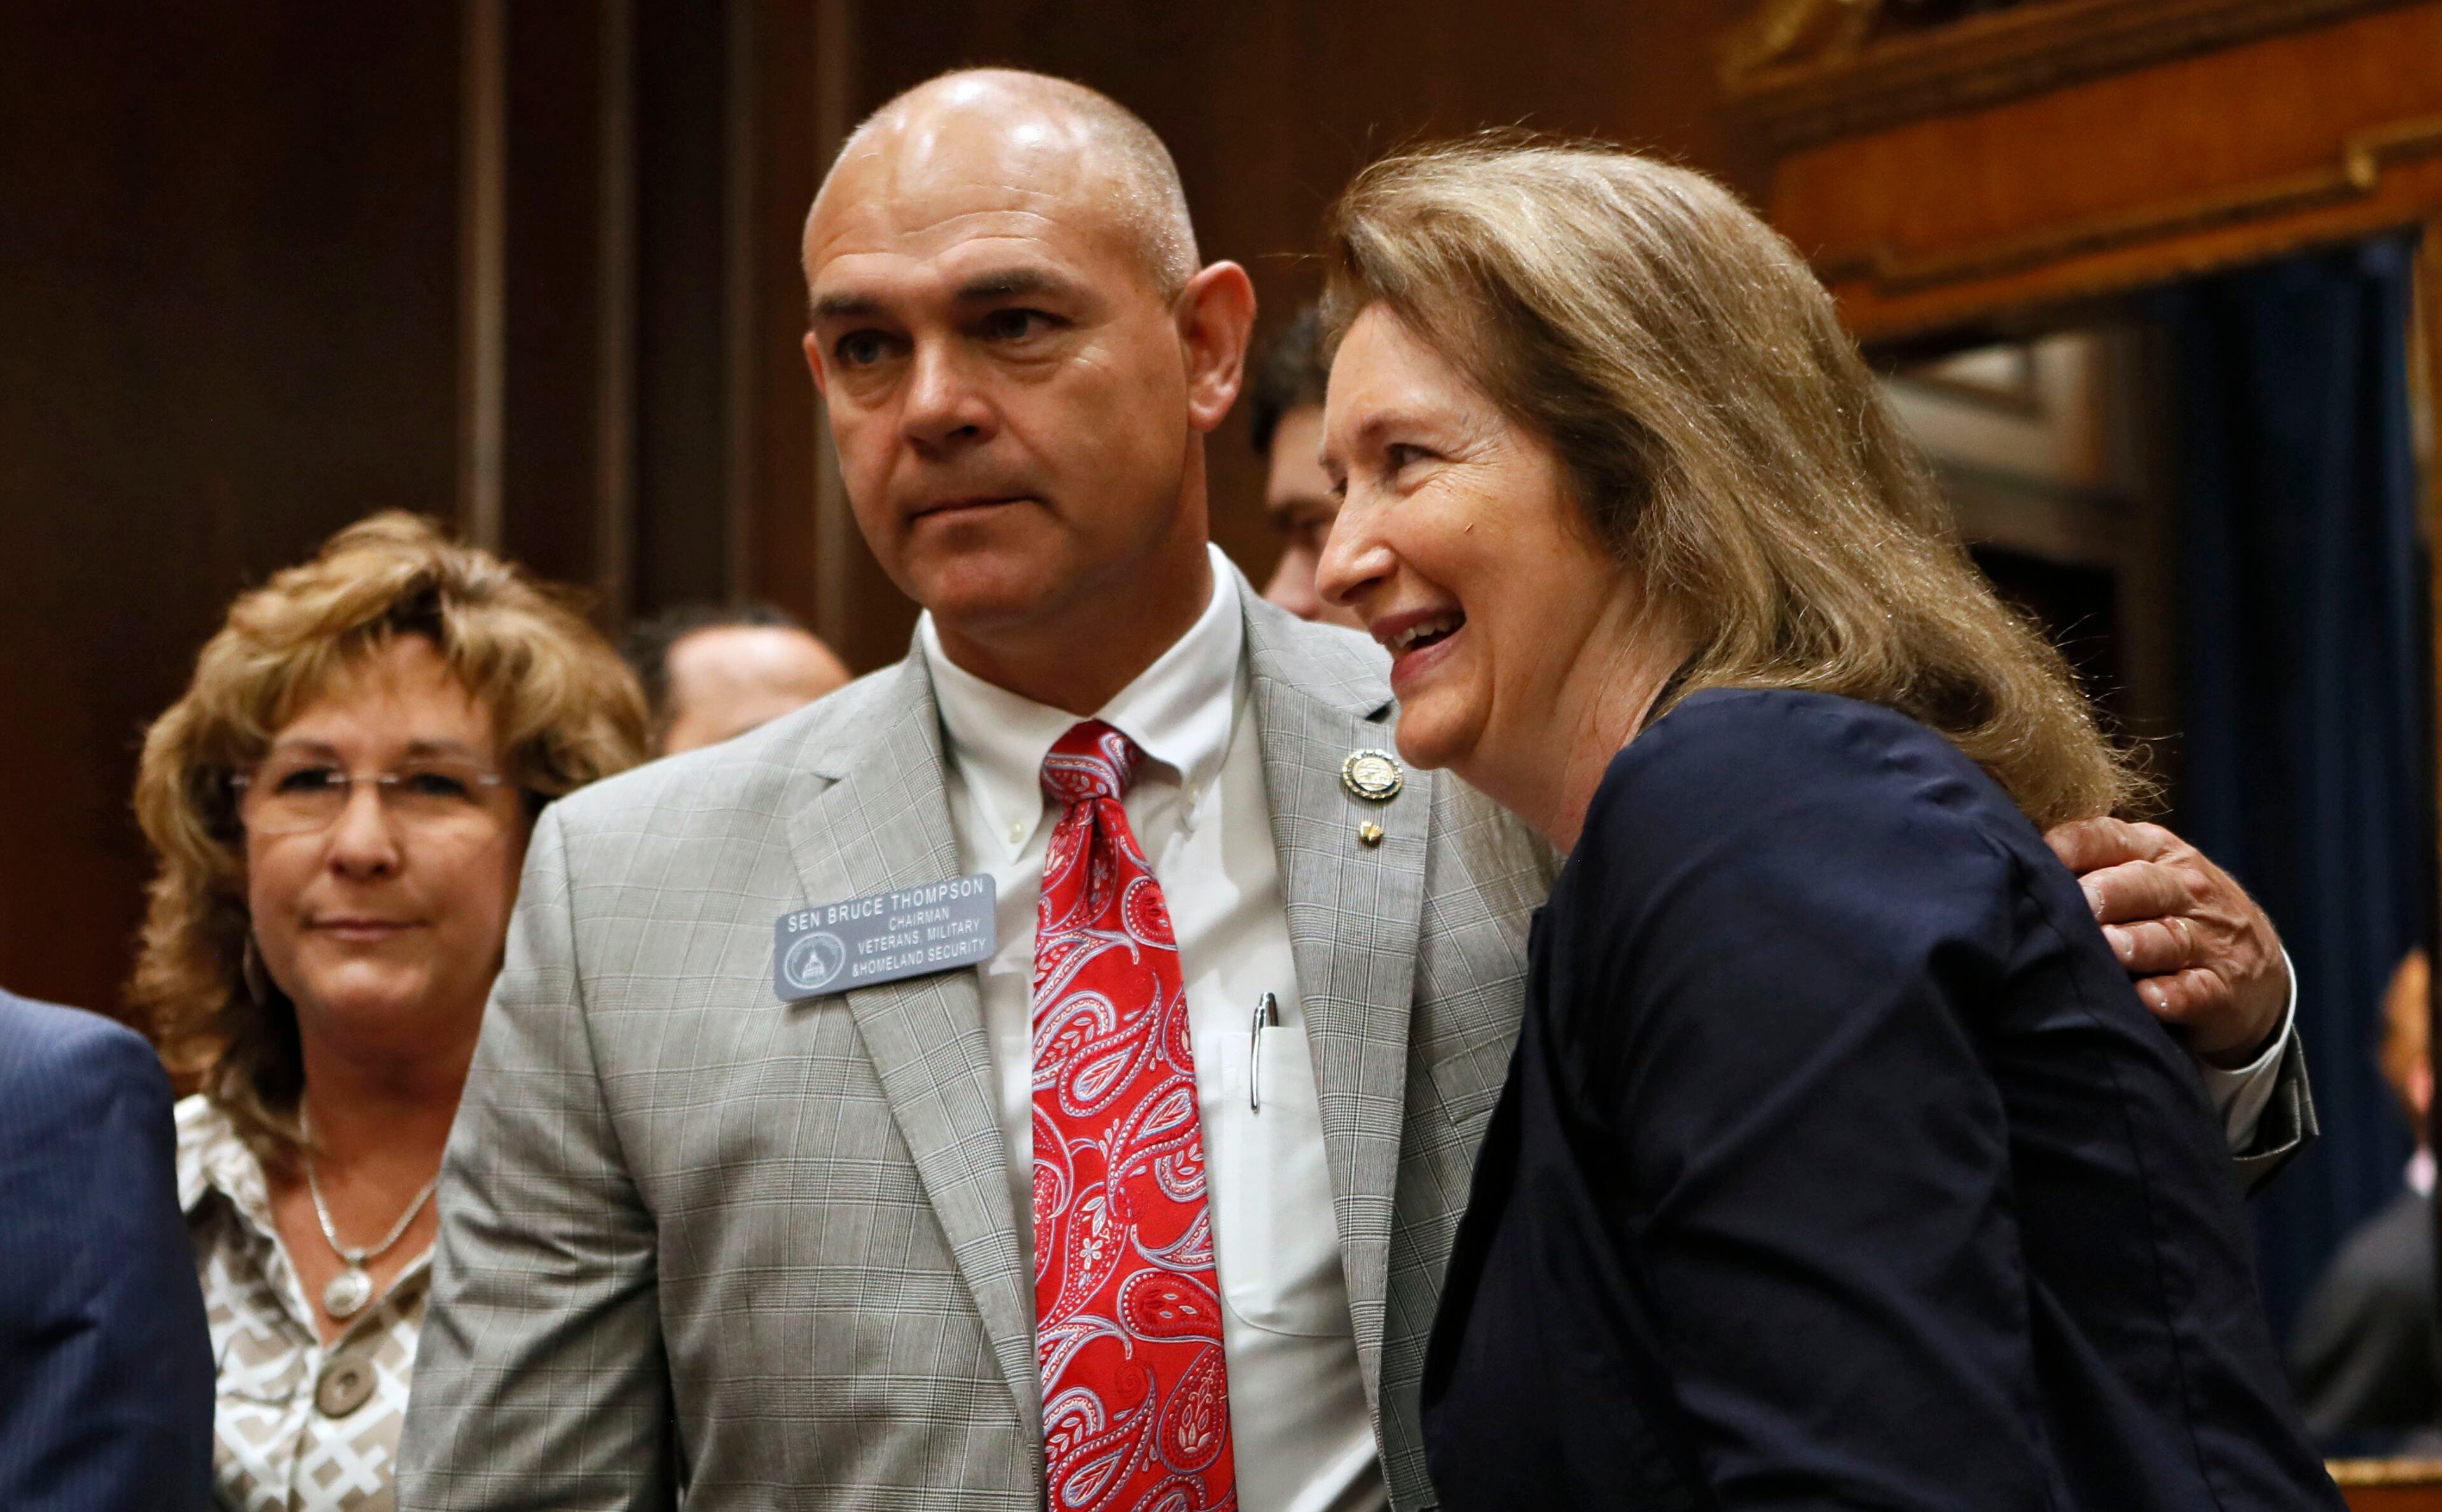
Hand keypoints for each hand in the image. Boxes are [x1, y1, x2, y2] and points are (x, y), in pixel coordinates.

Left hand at [2044, 817, 2289, 1066]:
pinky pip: (2193, 991)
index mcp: (2156, 852)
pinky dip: (2169, 996)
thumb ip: (2088, 864)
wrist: (2257, 973)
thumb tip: (2008, 860)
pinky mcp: (2221, 990)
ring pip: (2166, 938)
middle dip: (2105, 894)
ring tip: (2106, 949)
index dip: (2070, 847)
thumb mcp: (2142, 875)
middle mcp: (2185, 889)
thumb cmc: (2170, 914)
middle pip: (2141, 886)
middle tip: (2075, 904)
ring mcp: (2208, 940)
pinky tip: (2144, 999)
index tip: (2034, 858)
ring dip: (2133, 944)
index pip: (2107, 837)